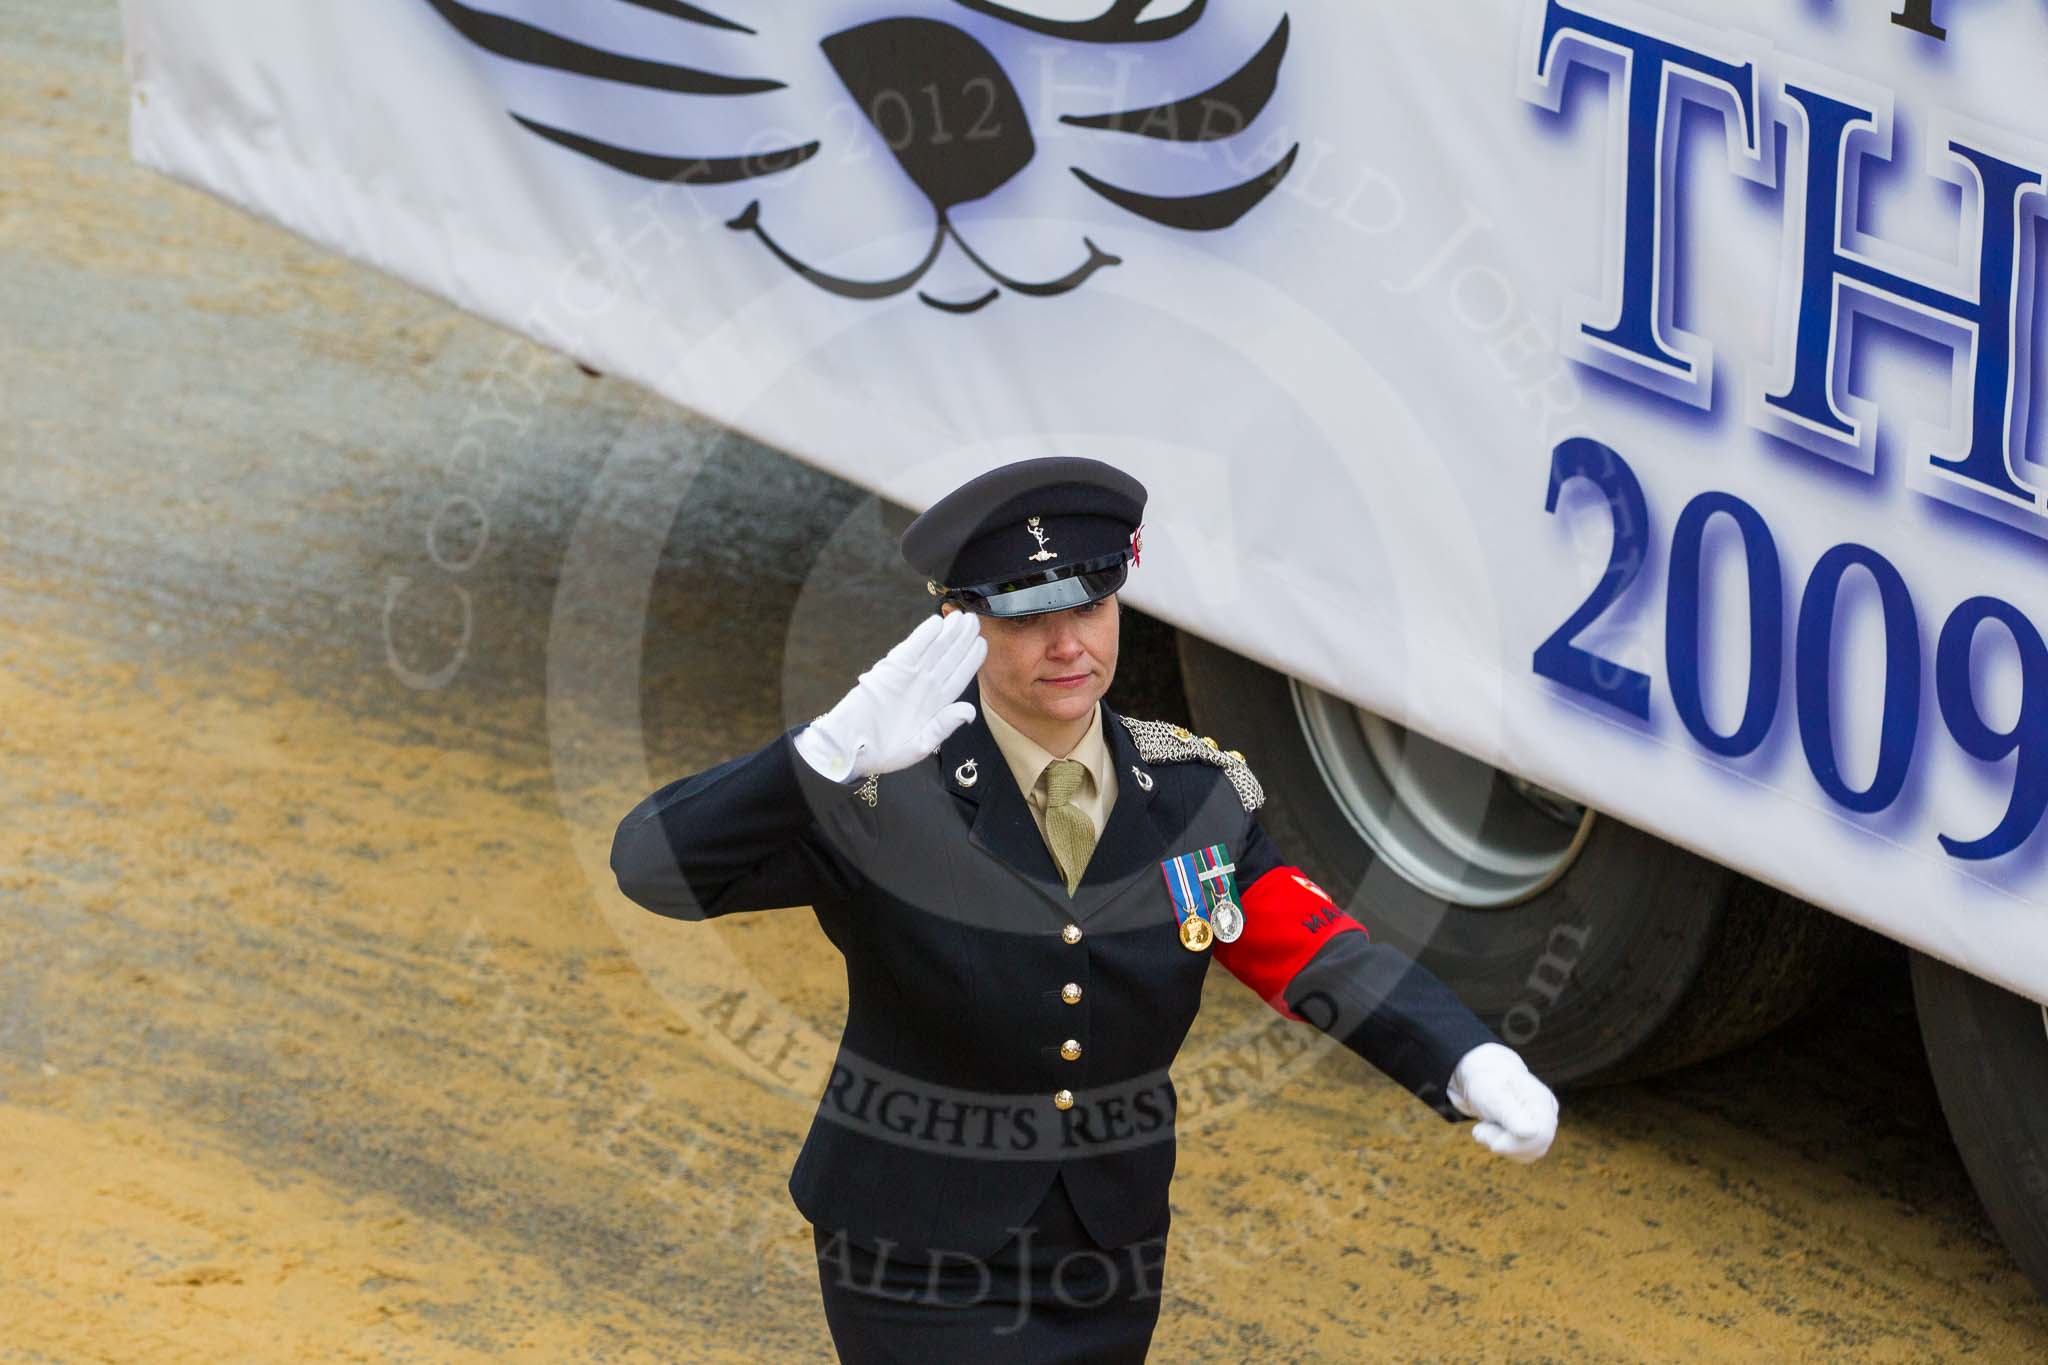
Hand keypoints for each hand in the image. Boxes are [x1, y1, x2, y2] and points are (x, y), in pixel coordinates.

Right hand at [794, 611, 985, 781]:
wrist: (851, 749)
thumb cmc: (885, 752)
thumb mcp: (920, 745)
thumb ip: (944, 727)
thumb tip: (969, 711)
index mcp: (937, 704)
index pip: (959, 677)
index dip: (972, 660)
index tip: (983, 643)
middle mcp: (926, 687)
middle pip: (949, 658)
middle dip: (963, 639)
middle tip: (975, 620)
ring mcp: (909, 677)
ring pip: (933, 650)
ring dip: (948, 633)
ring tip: (961, 617)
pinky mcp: (890, 671)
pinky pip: (911, 650)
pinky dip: (923, 636)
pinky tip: (936, 623)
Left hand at [1445, 1042, 1557, 1162]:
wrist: (1482, 1077)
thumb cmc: (1487, 1081)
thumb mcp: (1493, 1094)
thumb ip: (1511, 1113)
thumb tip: (1532, 1132)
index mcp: (1542, 1101)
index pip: (1543, 1134)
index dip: (1518, 1145)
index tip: (1493, 1144)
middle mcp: (1547, 1115)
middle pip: (1537, 1148)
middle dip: (1505, 1144)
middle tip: (1480, 1130)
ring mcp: (1541, 1127)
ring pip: (1526, 1154)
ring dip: (1499, 1144)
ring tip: (1483, 1127)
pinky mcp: (1530, 1137)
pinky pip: (1519, 1154)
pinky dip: (1500, 1146)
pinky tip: (1490, 1130)